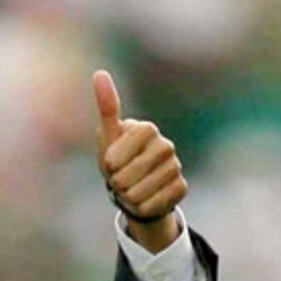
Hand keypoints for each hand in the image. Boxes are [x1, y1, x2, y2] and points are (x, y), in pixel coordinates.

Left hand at [93, 70, 186, 231]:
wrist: (136, 187)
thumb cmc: (118, 159)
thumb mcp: (107, 136)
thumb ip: (106, 107)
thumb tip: (99, 73)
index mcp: (146, 129)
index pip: (114, 158)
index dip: (108, 165)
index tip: (111, 162)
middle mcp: (166, 145)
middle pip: (124, 178)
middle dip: (116, 183)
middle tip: (121, 178)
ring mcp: (176, 167)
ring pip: (137, 194)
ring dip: (128, 196)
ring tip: (132, 188)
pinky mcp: (181, 188)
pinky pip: (151, 205)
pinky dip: (142, 207)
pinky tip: (146, 198)